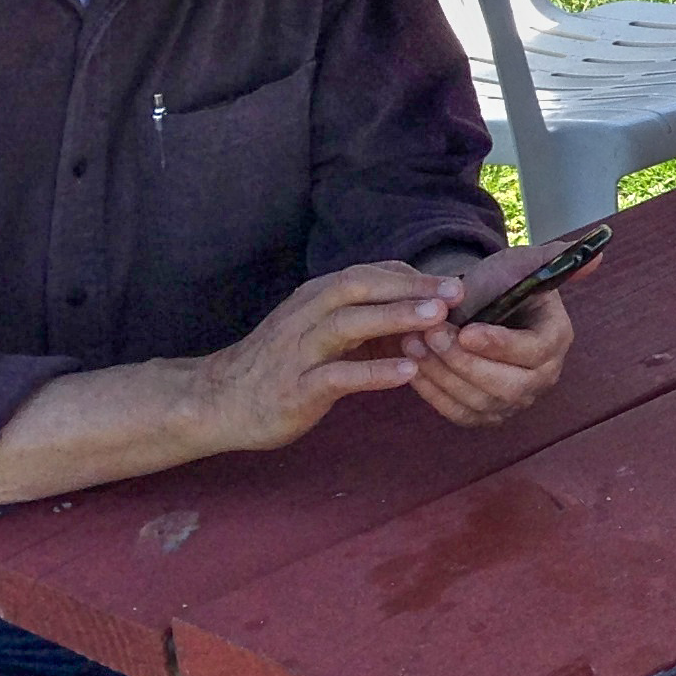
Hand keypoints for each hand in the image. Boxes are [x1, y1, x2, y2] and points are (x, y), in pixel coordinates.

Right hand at [190, 263, 458, 453]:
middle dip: (409, 287)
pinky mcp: (295, 389)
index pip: (368, 274)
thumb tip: (421, 304)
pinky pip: (337, 376)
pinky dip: (373, 371)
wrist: (219, 401)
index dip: (412, 276)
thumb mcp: (320, 329)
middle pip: (358, 287)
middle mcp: (306, 316)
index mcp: (315, 298)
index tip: (454, 283)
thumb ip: (363, 314)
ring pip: (347, 324)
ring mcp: (298, 351)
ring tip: (437, 320)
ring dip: (394, 318)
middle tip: (456, 294)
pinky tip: (408, 372)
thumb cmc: (282, 362)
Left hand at [400, 241, 586, 426]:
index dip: (501, 346)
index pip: (534, 352)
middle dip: (464, 362)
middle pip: (507, 386)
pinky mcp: (486, 414)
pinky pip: (459, 414)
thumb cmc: (497, 283)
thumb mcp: (519, 264)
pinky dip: (433, 394)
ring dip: (442, 375)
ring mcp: (514, 401)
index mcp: (556, 339)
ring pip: (479, 402)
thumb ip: (551, 257)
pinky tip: (413, 367)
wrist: (471, 306)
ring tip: (414, 344)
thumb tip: (597, 255)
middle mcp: (542, 376)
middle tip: (431, 334)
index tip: (467, 331)